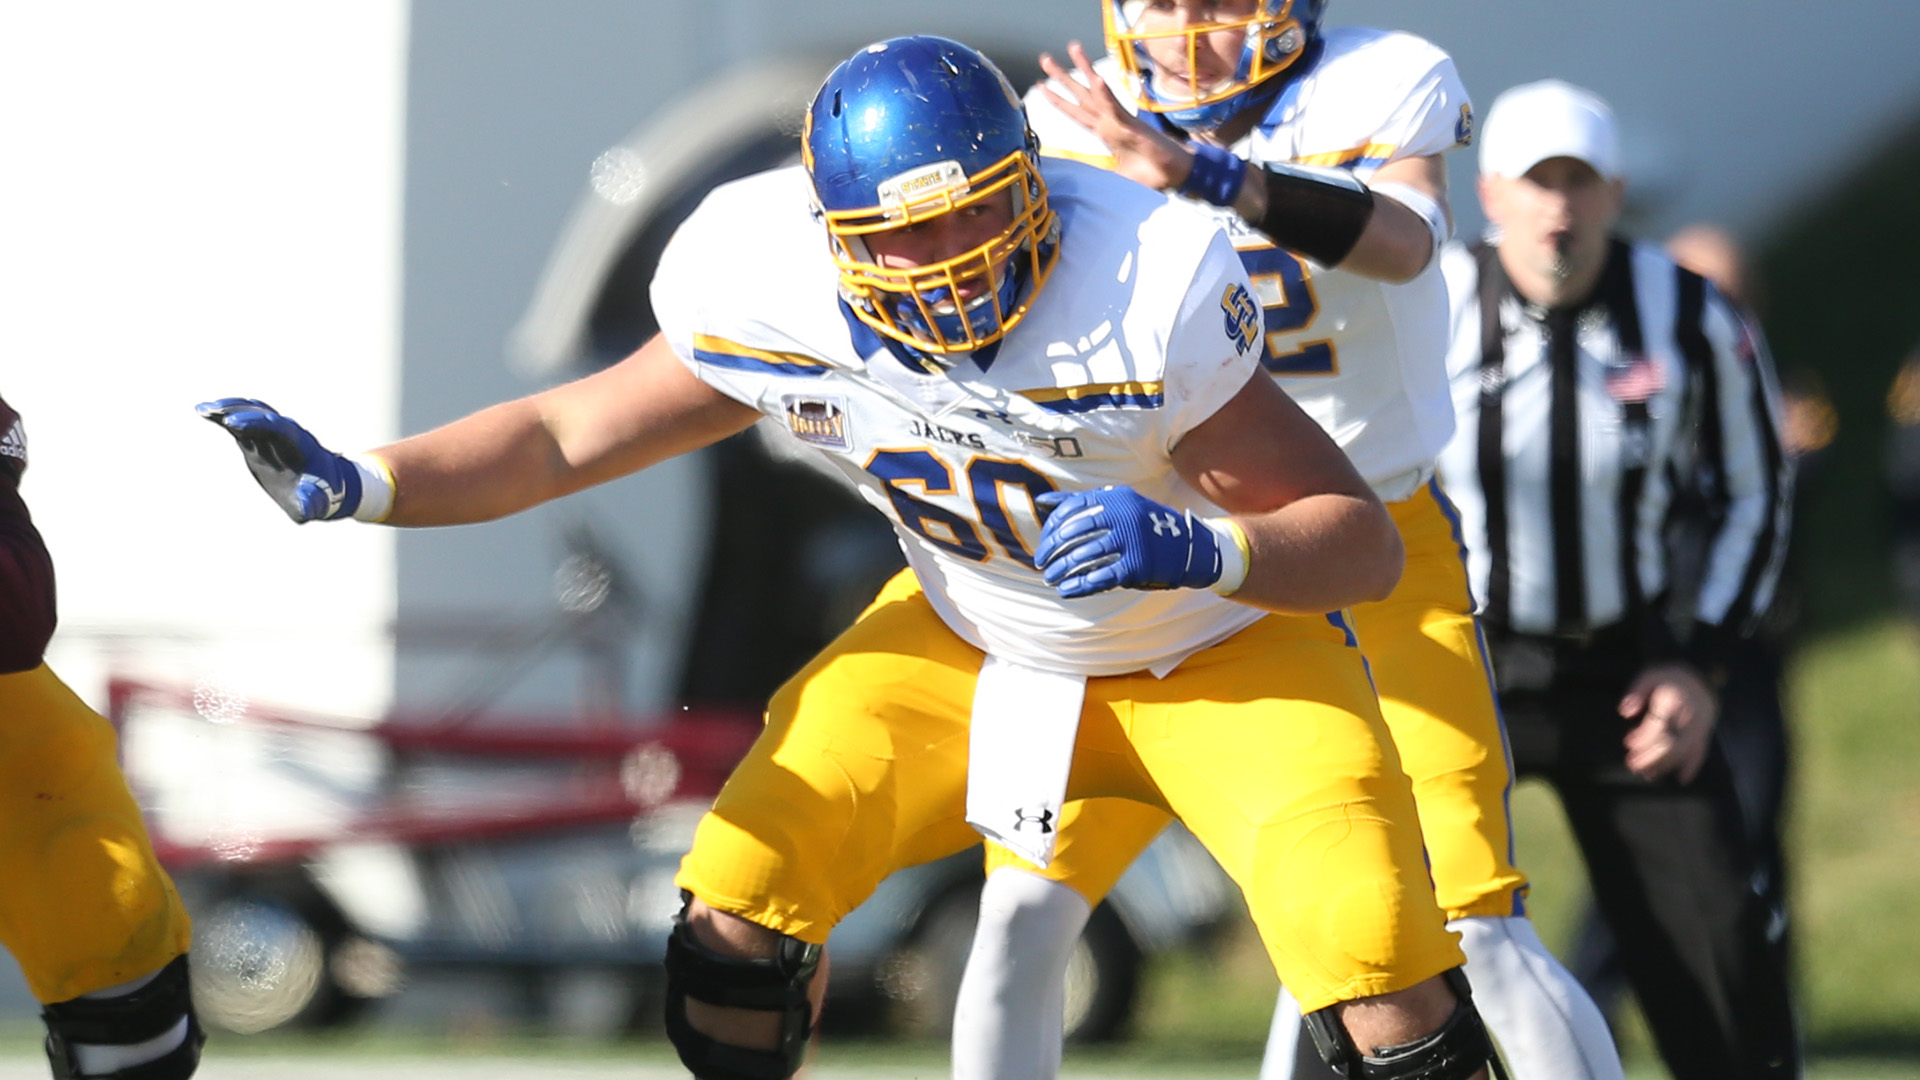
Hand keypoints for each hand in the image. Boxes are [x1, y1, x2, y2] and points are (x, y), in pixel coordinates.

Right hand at [196, 398, 361, 522]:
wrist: (325, 487)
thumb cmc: (320, 495)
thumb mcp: (317, 504)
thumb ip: (310, 504)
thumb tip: (305, 509)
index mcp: (300, 444)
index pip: (278, 427)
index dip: (256, 422)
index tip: (234, 422)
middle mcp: (285, 434)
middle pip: (262, 414)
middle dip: (239, 411)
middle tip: (214, 410)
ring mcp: (271, 435)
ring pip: (251, 413)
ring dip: (230, 408)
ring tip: (204, 408)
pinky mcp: (259, 440)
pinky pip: (243, 423)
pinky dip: (226, 416)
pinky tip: (206, 412)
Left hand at [1034, 487, 1222, 597]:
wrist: (1188, 547)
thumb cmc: (1143, 526)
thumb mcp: (1117, 506)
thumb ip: (1080, 503)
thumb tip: (1042, 503)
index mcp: (1115, 498)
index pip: (1072, 509)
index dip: (1053, 527)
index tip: (1043, 542)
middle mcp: (1123, 516)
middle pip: (1075, 532)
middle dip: (1052, 549)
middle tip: (1041, 562)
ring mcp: (1131, 541)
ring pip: (1085, 556)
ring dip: (1062, 570)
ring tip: (1051, 578)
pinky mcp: (1138, 566)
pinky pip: (1101, 577)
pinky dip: (1080, 585)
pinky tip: (1066, 590)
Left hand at [1037, 41, 1195, 192]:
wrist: (1176, 175)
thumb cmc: (1152, 173)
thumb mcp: (1118, 175)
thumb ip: (1101, 172)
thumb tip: (1083, 180)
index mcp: (1105, 132)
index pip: (1077, 113)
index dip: (1059, 100)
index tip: (1042, 85)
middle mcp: (1109, 122)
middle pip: (1082, 96)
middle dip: (1063, 77)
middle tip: (1045, 58)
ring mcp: (1120, 122)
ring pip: (1097, 94)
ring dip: (1085, 71)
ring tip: (1073, 48)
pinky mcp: (1132, 127)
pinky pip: (1116, 109)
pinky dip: (1106, 95)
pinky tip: (1098, 80)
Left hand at [1619, 662, 1718, 781]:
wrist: (1702, 674)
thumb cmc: (1670, 677)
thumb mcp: (1649, 676)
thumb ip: (1636, 692)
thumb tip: (1625, 712)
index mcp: (1674, 701)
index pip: (1659, 726)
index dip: (1644, 738)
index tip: (1629, 745)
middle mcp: (1690, 717)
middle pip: (1671, 743)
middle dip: (1651, 757)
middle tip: (1632, 766)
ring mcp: (1700, 727)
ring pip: (1683, 751)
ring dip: (1665, 765)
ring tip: (1647, 774)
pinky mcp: (1706, 733)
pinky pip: (1702, 751)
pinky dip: (1693, 766)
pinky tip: (1682, 779)